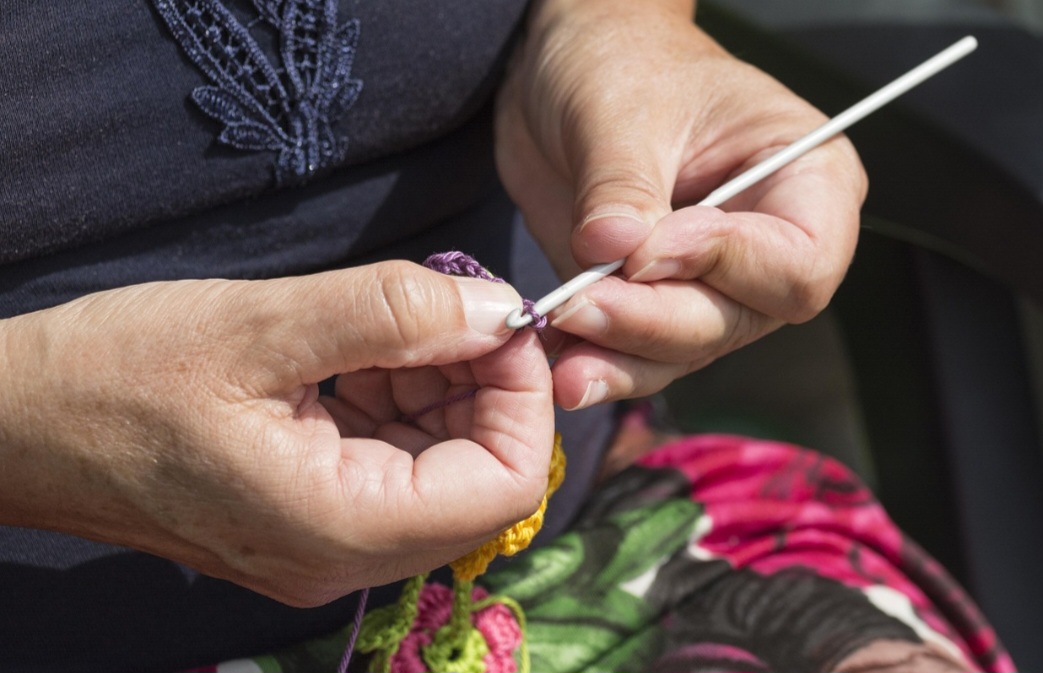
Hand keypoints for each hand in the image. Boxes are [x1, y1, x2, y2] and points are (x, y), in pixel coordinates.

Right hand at [0, 262, 552, 605]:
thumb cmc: (116, 374)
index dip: (523, 398)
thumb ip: (393, 314)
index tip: (500, 320)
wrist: (18, 421)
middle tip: (445, 307)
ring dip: (438, 386)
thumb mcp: (261, 325)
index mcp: (340, 527)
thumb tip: (499, 312)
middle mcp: (345, 555)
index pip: (503, 488)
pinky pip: (391, 461)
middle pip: (479, 478)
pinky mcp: (308, 514)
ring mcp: (326, 541)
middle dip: (482, 385)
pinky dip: (397, 398)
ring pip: (440, 465)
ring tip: (383, 324)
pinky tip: (354, 351)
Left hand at [496, 0, 865, 408]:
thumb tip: (613, 247)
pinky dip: (599, 361)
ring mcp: (710, 281)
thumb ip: (622, 186)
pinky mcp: (653, 301)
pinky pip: (637, 352)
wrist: (568, 70)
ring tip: (563, 352)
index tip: (646, 250)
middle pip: (735, 318)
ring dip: (621, 356)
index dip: (725, 265)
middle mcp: (767, 244)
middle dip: (654, 319)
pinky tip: (560, 360)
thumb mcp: (621, 109)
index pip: (799, 261)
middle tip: (581, 305)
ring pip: (684, 347)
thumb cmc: (622, 61)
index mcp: (805, 179)